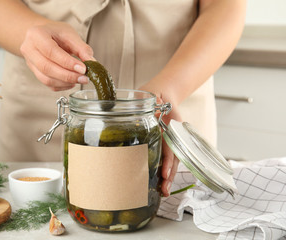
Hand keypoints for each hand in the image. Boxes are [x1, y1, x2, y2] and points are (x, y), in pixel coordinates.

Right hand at [20, 20, 94, 90]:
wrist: (43, 36)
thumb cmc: (56, 33)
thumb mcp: (70, 34)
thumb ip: (81, 48)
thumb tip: (92, 63)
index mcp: (36, 35)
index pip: (51, 51)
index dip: (67, 62)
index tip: (83, 69)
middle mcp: (29, 49)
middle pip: (47, 68)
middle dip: (67, 76)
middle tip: (84, 78)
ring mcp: (30, 63)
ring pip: (46, 79)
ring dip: (65, 82)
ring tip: (80, 79)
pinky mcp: (35, 73)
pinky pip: (48, 84)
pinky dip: (62, 86)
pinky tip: (72, 82)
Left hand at [139, 82, 180, 196]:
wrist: (163, 92)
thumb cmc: (154, 93)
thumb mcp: (150, 92)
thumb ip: (151, 97)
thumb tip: (157, 99)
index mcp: (170, 125)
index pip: (170, 144)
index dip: (168, 160)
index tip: (165, 173)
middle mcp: (171, 135)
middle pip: (173, 157)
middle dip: (169, 174)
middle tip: (164, 189)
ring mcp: (169, 139)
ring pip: (171, 161)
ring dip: (168, 176)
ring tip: (163, 192)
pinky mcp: (163, 143)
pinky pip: (166, 158)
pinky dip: (165, 171)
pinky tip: (161, 183)